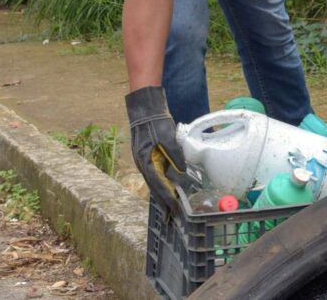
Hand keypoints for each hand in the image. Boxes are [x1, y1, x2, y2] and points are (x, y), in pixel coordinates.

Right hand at [126, 86, 188, 213]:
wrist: (145, 110)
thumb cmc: (155, 122)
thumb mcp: (167, 138)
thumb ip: (175, 155)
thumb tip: (183, 171)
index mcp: (145, 163)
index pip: (158, 186)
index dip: (167, 198)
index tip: (175, 210)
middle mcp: (143, 165)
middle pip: (156, 188)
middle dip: (165, 202)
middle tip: (174, 215)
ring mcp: (145, 162)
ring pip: (156, 182)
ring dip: (164, 194)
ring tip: (173, 207)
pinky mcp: (149, 157)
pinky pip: (157, 174)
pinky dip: (164, 183)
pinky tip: (171, 188)